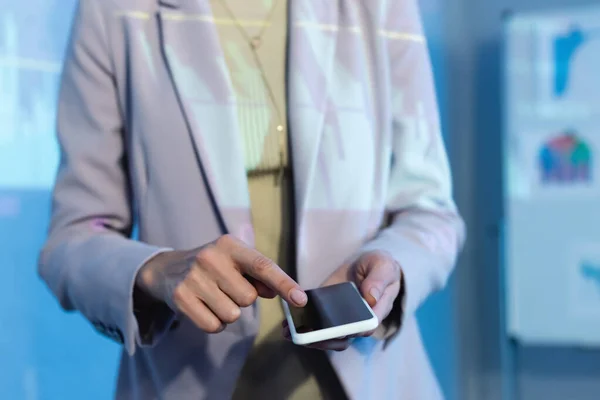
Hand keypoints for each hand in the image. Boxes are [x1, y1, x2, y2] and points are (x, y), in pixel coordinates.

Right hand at [136, 234, 307, 332]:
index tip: (300, 299)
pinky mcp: (181, 298)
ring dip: (228, 312)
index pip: (262, 266)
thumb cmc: (213, 265)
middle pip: (248, 297)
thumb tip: (274, 292)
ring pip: (232, 314)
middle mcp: (211, 258)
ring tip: (215, 297)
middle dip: (243, 298)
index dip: (284, 283)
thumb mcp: (236, 260)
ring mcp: (194, 278)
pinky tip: (206, 307)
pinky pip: (214, 326)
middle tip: (227, 288)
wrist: (168, 269)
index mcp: (229, 245)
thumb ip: (259, 275)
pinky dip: (215, 323)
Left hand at [283, 250, 400, 350]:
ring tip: (290, 332)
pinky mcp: (326, 313)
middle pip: (342, 338)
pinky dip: (301, 326)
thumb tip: (371, 298)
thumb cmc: (379, 265)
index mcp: (376, 312)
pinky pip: (315, 324)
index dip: (352, 331)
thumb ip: (378, 280)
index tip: (338, 331)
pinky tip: (286, 323)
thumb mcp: (383, 266)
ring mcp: (341, 319)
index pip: (366, 327)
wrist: (365, 263)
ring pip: (327, 337)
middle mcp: (357, 321)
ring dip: (309, 338)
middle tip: (305, 336)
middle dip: (323, 340)